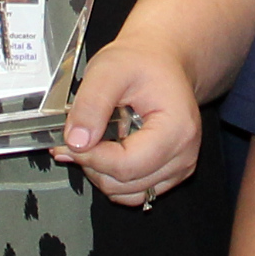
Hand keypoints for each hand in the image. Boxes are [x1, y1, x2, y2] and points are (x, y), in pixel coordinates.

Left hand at [55, 35, 199, 205]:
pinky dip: (113, 177)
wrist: (161, 62)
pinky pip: (134, 192)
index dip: (91, 157)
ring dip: (101, 172)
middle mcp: (183, 154)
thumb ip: (91, 105)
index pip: (126, 165)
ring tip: (97, 139)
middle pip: (124, 183)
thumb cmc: (143, 63)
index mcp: (177, 129)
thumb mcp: (109, 70)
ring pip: (126, 193)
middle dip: (93, 163)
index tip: (71, 141)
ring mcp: (178, 168)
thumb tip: (77, 141)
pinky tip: (107, 151)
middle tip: (81, 135)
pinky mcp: (168, 174)